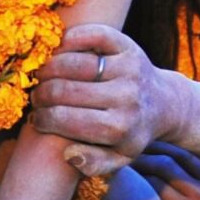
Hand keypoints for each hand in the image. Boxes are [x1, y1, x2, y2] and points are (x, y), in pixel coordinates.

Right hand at [32, 25, 173, 176]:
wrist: (163, 103)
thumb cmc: (131, 132)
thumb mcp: (118, 158)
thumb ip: (93, 164)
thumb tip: (68, 155)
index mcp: (119, 128)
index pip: (65, 120)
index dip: (43, 119)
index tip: (36, 118)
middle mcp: (125, 97)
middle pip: (65, 90)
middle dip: (42, 94)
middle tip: (37, 97)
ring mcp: (128, 68)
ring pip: (74, 63)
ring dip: (49, 68)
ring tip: (42, 76)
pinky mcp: (128, 46)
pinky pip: (93, 34)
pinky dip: (69, 39)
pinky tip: (58, 50)